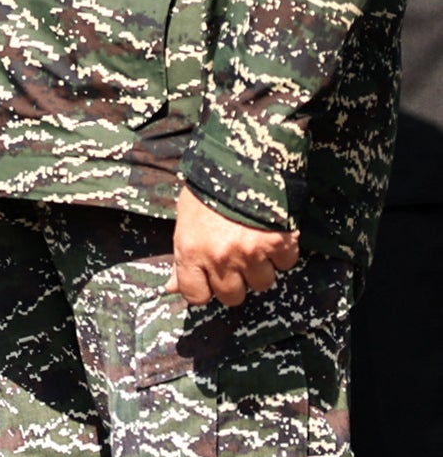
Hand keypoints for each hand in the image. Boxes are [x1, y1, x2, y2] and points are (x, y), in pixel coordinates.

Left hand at [172, 185, 299, 308]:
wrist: (241, 159)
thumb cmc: (207, 188)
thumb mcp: (185, 220)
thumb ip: (182, 257)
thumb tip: (171, 287)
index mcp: (190, 250)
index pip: (196, 295)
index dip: (204, 290)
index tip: (208, 281)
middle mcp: (220, 257)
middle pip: (232, 297)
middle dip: (234, 282)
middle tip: (234, 261)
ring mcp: (251, 253)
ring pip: (262, 283)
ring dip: (260, 268)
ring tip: (253, 244)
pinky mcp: (279, 245)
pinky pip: (286, 264)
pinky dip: (282, 253)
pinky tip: (271, 235)